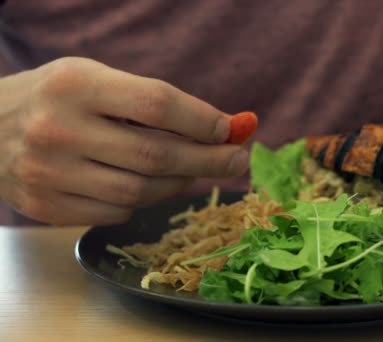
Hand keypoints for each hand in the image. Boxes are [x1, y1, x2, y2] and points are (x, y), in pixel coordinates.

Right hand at [0, 57, 247, 224]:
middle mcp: (59, 130)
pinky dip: (142, 201)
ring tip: (192, 172)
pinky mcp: (46, 206)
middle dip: (208, 161)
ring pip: (140, 192)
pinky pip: (116, 212)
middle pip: (156, 156)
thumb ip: (154, 102)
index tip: (231, 129)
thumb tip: (225, 127)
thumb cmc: (57, 99)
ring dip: (178, 184)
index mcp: (76, 86)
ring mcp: (49, 173)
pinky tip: (146, 185)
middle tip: (237, 160)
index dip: (203, 121)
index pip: (157, 105)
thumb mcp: (97, 80)